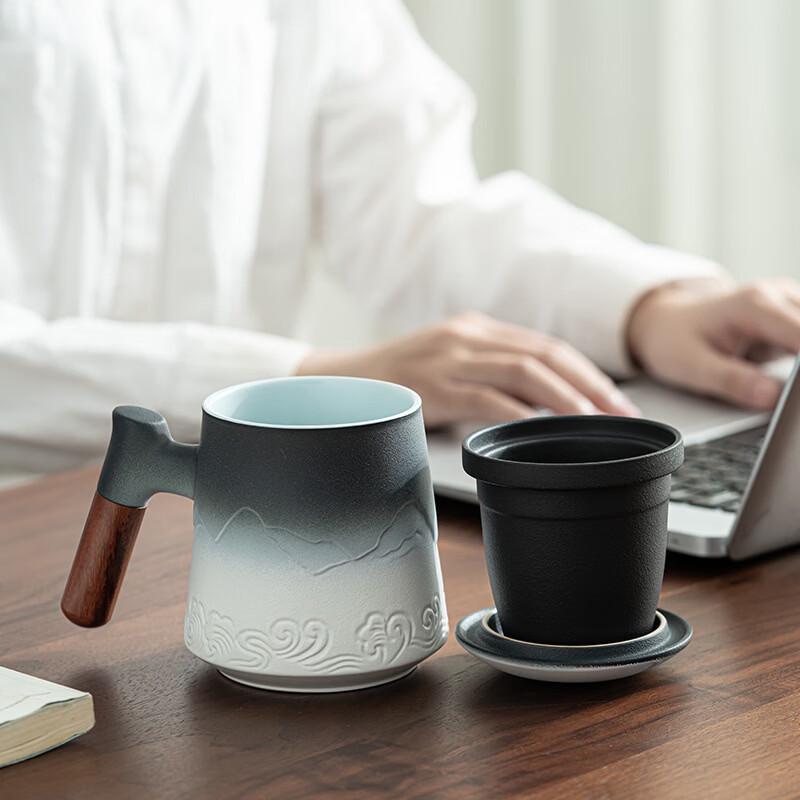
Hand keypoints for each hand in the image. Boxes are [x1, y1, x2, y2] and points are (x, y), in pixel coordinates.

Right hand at [296, 312, 637, 426]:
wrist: (340, 382)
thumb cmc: (397, 381)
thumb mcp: (447, 365)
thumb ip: (488, 374)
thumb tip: (541, 407)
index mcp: (476, 329)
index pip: (547, 346)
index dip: (588, 374)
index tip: (616, 403)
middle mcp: (468, 335)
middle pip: (546, 355)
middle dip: (591, 386)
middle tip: (621, 418)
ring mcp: (450, 356)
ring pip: (525, 371)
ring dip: (566, 399)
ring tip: (593, 426)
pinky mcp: (433, 384)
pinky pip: (487, 397)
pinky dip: (520, 414)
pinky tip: (540, 431)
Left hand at [627, 278, 799, 408]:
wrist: (665, 322)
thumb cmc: (673, 340)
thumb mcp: (691, 366)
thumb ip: (732, 381)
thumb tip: (772, 398)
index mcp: (755, 305)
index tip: (795, 399)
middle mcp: (778, 296)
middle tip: (788, 403)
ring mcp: (789, 304)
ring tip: (788, 396)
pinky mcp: (793, 318)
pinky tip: (792, 384)